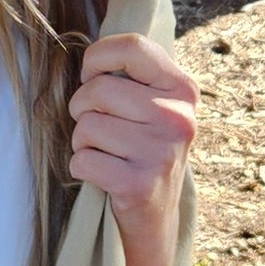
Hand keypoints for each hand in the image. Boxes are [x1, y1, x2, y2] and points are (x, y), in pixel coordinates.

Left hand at [66, 32, 198, 265]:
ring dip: (82, 142)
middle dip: (83, 109)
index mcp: (182, 89)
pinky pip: (82, 158)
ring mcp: (161, 151)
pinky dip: (82, 168)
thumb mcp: (153, 107)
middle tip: (98, 128)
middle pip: (98, 89)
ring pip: (85, 125)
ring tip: (106, 154)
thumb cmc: (142, 152)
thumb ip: (134, 76)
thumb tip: (89, 51)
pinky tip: (104, 176)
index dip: (97, 58)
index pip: (131, 46)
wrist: (155, 219)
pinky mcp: (140, 183)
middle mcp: (178, 117)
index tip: (92, 76)